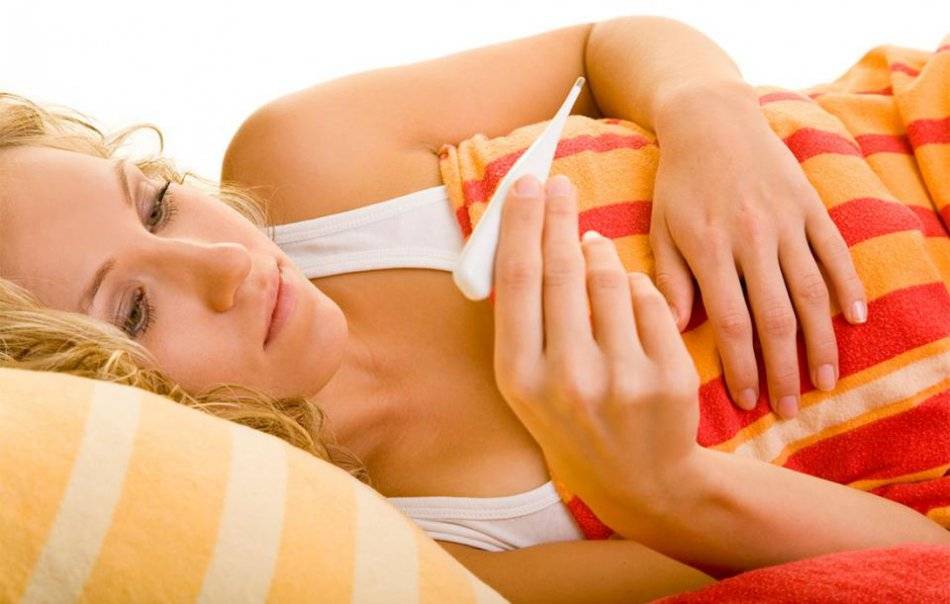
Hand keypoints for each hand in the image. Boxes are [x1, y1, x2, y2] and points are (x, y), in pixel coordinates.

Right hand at [492, 173, 701, 511]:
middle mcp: (568, 379)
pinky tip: (628, 293)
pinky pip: (651, 301)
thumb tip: (531, 240)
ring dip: (600, 251)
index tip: (525, 183)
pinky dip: (638, 287)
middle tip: (558, 182)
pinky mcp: (669, 378)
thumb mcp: (530, 385)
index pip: (518, 280)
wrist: (641, 482)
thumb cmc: (574, 420)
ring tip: (593, 243)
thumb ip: (523, 322)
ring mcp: (622, 380)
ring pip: (611, 279)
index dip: (521, 224)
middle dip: (557, 216)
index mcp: (520, 377)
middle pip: (562, 270)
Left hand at [649, 84, 867, 417]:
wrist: (710, 120)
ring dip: (821, 342)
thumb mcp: (660, 228)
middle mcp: (752, 239)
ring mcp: (785, 221)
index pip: (731, 323)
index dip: (742, 367)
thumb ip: (669, 279)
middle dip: (785, 370)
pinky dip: (848, 286)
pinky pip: (834, 252)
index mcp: (710, 250)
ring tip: (827, 381)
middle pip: (776, 318)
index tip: (748, 402)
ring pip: (811, 292)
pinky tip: (855, 320)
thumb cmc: (677, 182)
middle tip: (792, 409)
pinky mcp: (808, 205)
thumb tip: (677, 329)